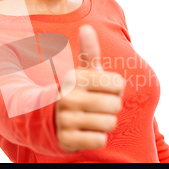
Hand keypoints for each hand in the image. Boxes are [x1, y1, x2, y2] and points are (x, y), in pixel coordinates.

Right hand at [55, 25, 124, 151]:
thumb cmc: (78, 93)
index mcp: (76, 77)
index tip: (101, 90)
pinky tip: (86, 132)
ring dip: (105, 124)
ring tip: (91, 119)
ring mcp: (65, 119)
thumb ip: (89, 52)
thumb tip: (87, 28)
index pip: (118, 84)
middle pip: (115, 105)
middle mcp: (68, 97)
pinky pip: (99, 140)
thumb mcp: (84, 73)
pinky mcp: (66, 139)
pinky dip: (97, 138)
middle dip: (111, 108)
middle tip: (97, 107)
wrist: (50, 119)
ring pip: (109, 124)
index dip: (115, 89)